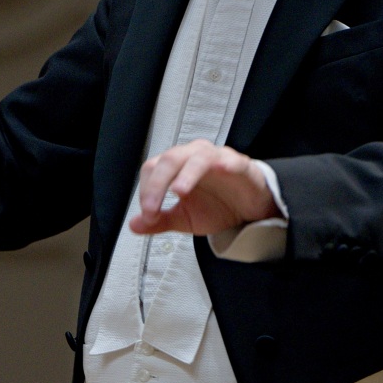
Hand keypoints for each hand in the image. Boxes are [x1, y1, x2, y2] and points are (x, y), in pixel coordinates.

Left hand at [128, 139, 279, 235]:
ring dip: (186, 173)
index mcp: (177, 166)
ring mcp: (218, 158)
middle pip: (170, 159)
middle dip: (157, 184)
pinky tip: (221, 169)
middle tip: (153, 208)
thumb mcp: (184, 218)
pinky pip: (232, 160)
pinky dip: (226, 163)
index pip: (152, 168)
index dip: (146, 190)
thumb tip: (133, 225)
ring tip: (178, 191)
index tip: (148, 215)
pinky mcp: (241, 166)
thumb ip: (159, 220)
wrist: (249, 210)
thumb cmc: (217, 206)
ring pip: (198, 157)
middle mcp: (194, 157)